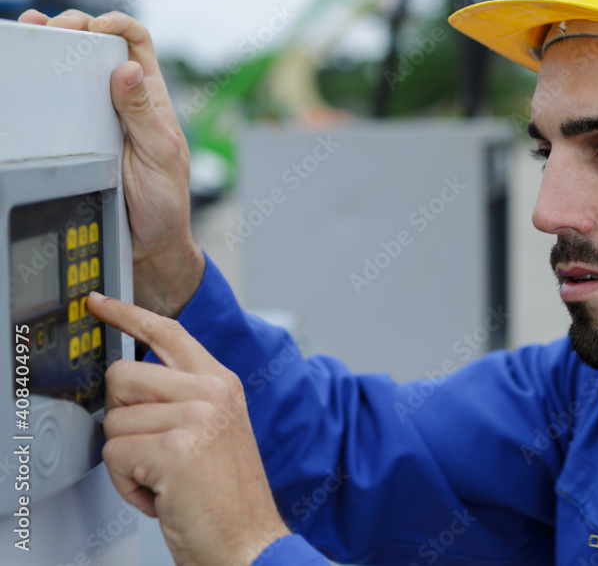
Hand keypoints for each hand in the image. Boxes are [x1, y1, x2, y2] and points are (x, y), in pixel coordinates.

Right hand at [18, 9, 203, 317]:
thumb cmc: (165, 202)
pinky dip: (43, 80)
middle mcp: (125, 101)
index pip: (138, 43)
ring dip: (53, 44)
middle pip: (99, 46)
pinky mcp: (79, 136)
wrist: (147, 243)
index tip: (96, 25)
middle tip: (54, 29)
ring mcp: (99, 117)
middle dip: (76, 25)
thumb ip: (143, 114)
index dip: (118, 23)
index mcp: (151, 99)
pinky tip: (28, 67)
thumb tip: (127, 69)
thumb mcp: (160, 155)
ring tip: (32, 32)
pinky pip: (60, 102)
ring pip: (75, 69)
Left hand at [88, 291, 289, 565]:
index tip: (99, 303)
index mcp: (222, 383)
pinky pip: (115, 456)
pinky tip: (163, 495)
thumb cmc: (228, 497)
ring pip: (114, 422)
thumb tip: (127, 382)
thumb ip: (183, 398)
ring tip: (166, 479)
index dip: (128, 314)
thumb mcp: (215, 431)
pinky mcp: (176, 448)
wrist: (251, 542)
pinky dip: (128, 486)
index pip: (168, 332)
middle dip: (122, 419)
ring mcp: (196, 416)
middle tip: (154, 451)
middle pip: (122, 376)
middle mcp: (213, 391)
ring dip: (128, 461)